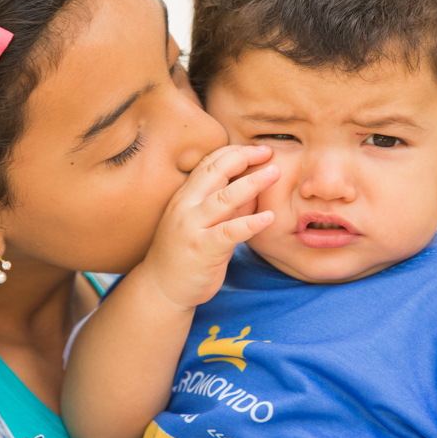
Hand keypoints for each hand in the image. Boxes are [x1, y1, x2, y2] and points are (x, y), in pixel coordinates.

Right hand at [135, 144, 278, 309]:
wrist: (161, 288)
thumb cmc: (186, 254)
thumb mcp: (204, 223)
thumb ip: (226, 206)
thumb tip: (254, 188)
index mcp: (185, 196)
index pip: (209, 163)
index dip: (234, 152)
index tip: (258, 149)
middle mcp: (185, 206)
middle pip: (215, 172)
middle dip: (244, 157)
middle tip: (269, 152)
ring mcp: (192, 227)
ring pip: (223, 198)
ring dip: (252, 183)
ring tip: (275, 173)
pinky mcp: (202, 249)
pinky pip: (229, 232)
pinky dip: (250, 222)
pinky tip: (269, 217)